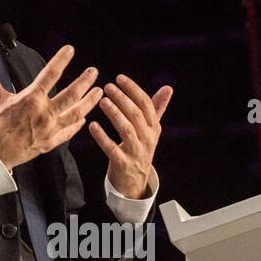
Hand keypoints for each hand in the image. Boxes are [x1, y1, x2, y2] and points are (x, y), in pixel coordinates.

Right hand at [0, 44, 102, 169]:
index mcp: (31, 98)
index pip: (50, 74)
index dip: (61, 60)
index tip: (70, 50)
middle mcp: (44, 112)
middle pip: (71, 93)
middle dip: (85, 81)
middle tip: (94, 72)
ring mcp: (50, 128)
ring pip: (76, 112)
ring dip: (89, 102)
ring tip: (99, 92)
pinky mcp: (51, 142)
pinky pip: (69, 131)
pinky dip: (78, 124)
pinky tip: (85, 118)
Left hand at [89, 74, 172, 198]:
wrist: (135, 182)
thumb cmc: (140, 148)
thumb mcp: (150, 130)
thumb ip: (156, 108)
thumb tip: (168, 87)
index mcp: (153, 127)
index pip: (146, 104)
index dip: (133, 90)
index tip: (119, 78)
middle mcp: (147, 138)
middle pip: (136, 115)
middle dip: (122, 99)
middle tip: (107, 87)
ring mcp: (136, 152)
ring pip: (127, 130)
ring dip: (114, 114)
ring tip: (102, 101)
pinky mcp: (123, 164)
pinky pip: (112, 149)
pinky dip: (102, 137)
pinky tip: (92, 125)